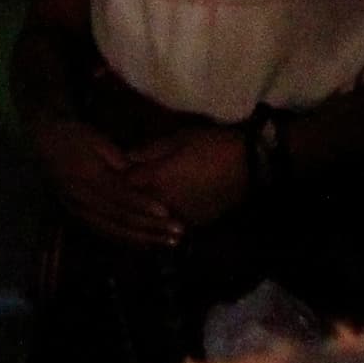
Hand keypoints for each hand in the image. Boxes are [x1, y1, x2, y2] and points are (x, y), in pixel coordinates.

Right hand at [30, 112, 178, 246]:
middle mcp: (81, 197)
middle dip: (150, 228)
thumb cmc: (74, 136)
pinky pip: (104, 231)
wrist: (42, 142)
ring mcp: (77, 209)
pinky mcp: (77, 215)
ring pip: (113, 230)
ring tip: (168, 243)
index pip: (119, 195)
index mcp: (86, 176)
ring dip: (143, 238)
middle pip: (119, 218)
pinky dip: (127, 239)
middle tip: (178, 233)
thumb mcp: (97, 141)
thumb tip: (141, 179)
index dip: (143, 205)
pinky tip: (146, 244)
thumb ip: (119, 161)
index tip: (167, 213)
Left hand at [120, 125, 252, 233]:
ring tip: (143, 203)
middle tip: (120, 192)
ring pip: (153, 217)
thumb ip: (149, 150)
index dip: (116, 178)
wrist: (250, 165)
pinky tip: (166, 211)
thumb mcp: (178, 139)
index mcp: (155, 179)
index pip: (123, 184)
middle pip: (135, 204)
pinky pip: (174, 222)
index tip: (113, 173)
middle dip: (128, 197)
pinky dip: (167, 218)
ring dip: (146, 211)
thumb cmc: (212, 146)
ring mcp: (180, 215)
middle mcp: (163, 202)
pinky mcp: (197, 223)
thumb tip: (126, 157)